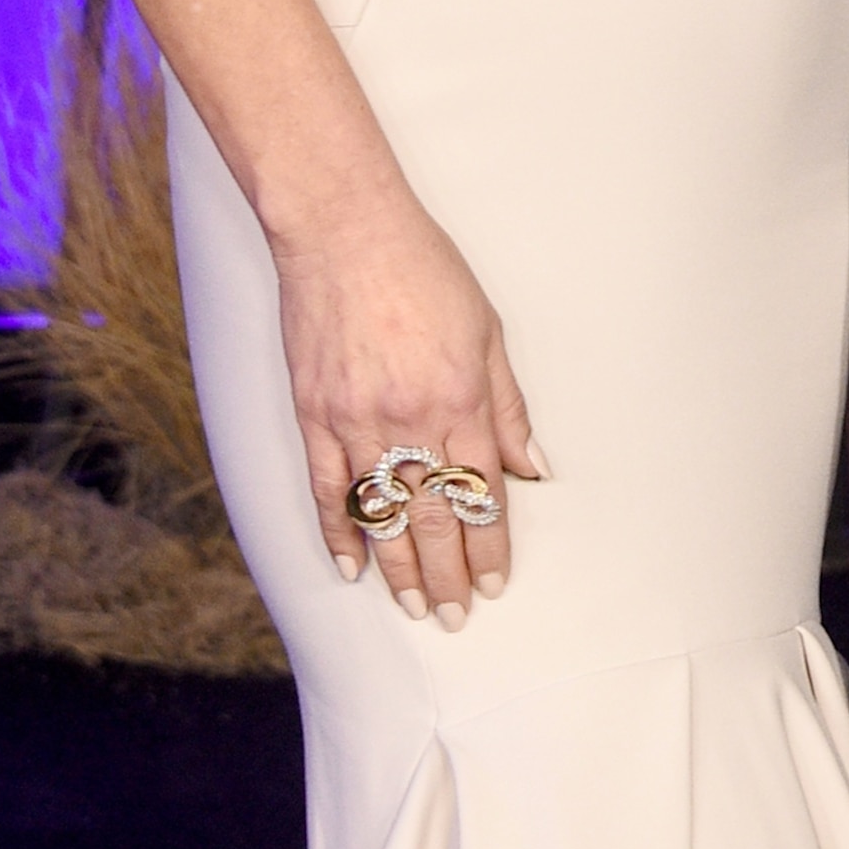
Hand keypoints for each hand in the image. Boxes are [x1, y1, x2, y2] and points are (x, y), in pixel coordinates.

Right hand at [274, 192, 545, 626]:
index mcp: (462, 399)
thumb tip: (533, 466)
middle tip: (455, 617)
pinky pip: (327, 490)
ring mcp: (357, 421)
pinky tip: (352, 567)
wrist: (345, 230)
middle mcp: (411, 420)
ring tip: (414, 606)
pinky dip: (339, 532)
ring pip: (382, 514)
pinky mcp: (315, 414)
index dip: (489, 545)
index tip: (495, 582)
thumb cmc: (425, 269)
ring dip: (400, 568)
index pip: (481, 493)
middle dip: (448, 574)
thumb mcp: (487, 328)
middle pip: (433, 517)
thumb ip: (508, 404)